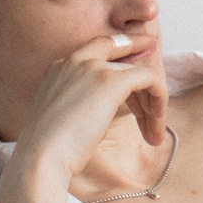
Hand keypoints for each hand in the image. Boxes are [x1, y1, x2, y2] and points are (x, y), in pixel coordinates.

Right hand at [14, 33, 168, 182]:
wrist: (42, 156)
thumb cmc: (50, 149)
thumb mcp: (62, 116)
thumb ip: (81, 101)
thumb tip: (107, 106)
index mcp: (60, 67)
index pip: (97, 46)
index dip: (121, 45)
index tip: (141, 47)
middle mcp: (76, 60)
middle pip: (119, 47)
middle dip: (141, 50)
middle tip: (159, 67)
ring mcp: (94, 67)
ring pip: (139, 71)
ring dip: (153, 101)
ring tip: (154, 132)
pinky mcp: (112, 81)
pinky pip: (150, 79)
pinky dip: (159, 99)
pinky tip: (155, 125)